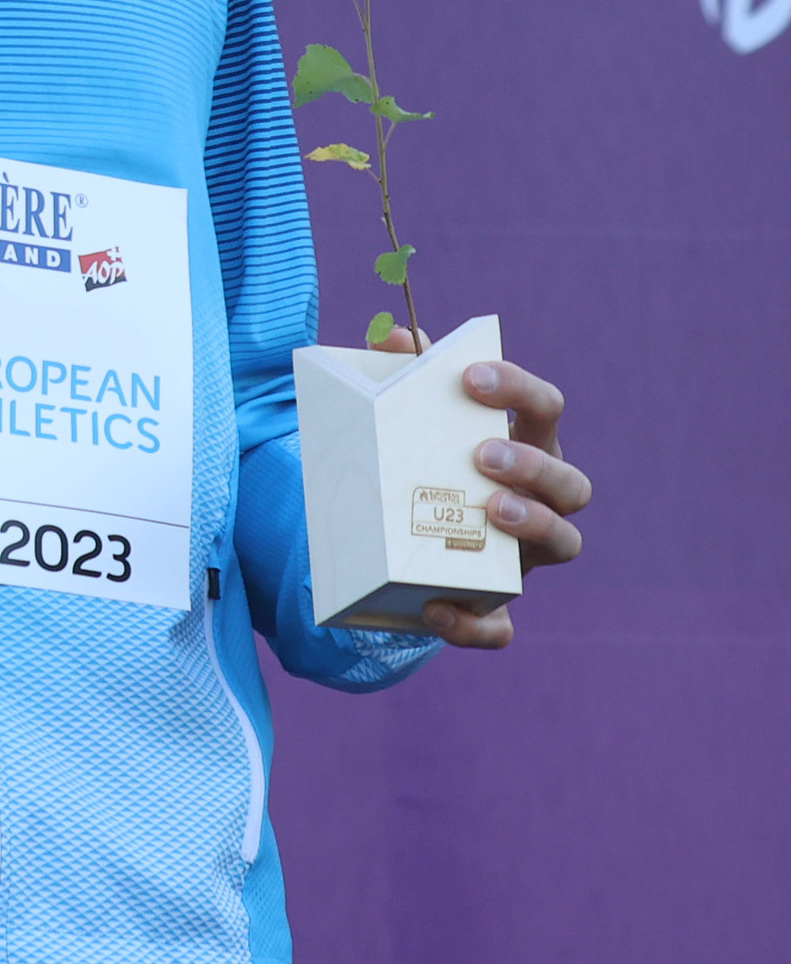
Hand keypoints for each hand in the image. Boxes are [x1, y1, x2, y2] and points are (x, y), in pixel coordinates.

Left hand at [370, 327, 589, 646]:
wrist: (392, 544)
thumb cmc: (419, 465)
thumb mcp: (404, 420)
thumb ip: (401, 375)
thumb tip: (394, 336)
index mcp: (522, 446)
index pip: (545, 409)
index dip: (518, 388)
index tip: (472, 376)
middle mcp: (538, 501)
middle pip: (570, 483)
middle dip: (533, 466)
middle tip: (482, 455)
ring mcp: (523, 557)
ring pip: (565, 545)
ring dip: (535, 526)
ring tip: (492, 510)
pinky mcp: (493, 607)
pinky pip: (499, 628)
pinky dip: (471, 623)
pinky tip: (434, 608)